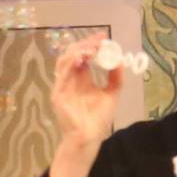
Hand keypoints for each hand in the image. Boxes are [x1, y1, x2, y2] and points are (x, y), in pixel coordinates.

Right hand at [51, 36, 122, 150]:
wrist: (89, 137)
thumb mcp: (111, 94)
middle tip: (99, 40)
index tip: (104, 38)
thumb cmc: (98, 119)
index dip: (91, 45)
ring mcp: (63, 86)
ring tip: (91, 48)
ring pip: (64, 61)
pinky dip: (71, 63)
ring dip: (77, 51)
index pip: (83, 56)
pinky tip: (81, 58)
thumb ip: (115, 78)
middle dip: (85, 44)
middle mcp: (70, 80)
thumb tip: (119, 61)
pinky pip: (62, 74)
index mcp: (81, 79)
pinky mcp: (58, 94)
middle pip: (72, 55)